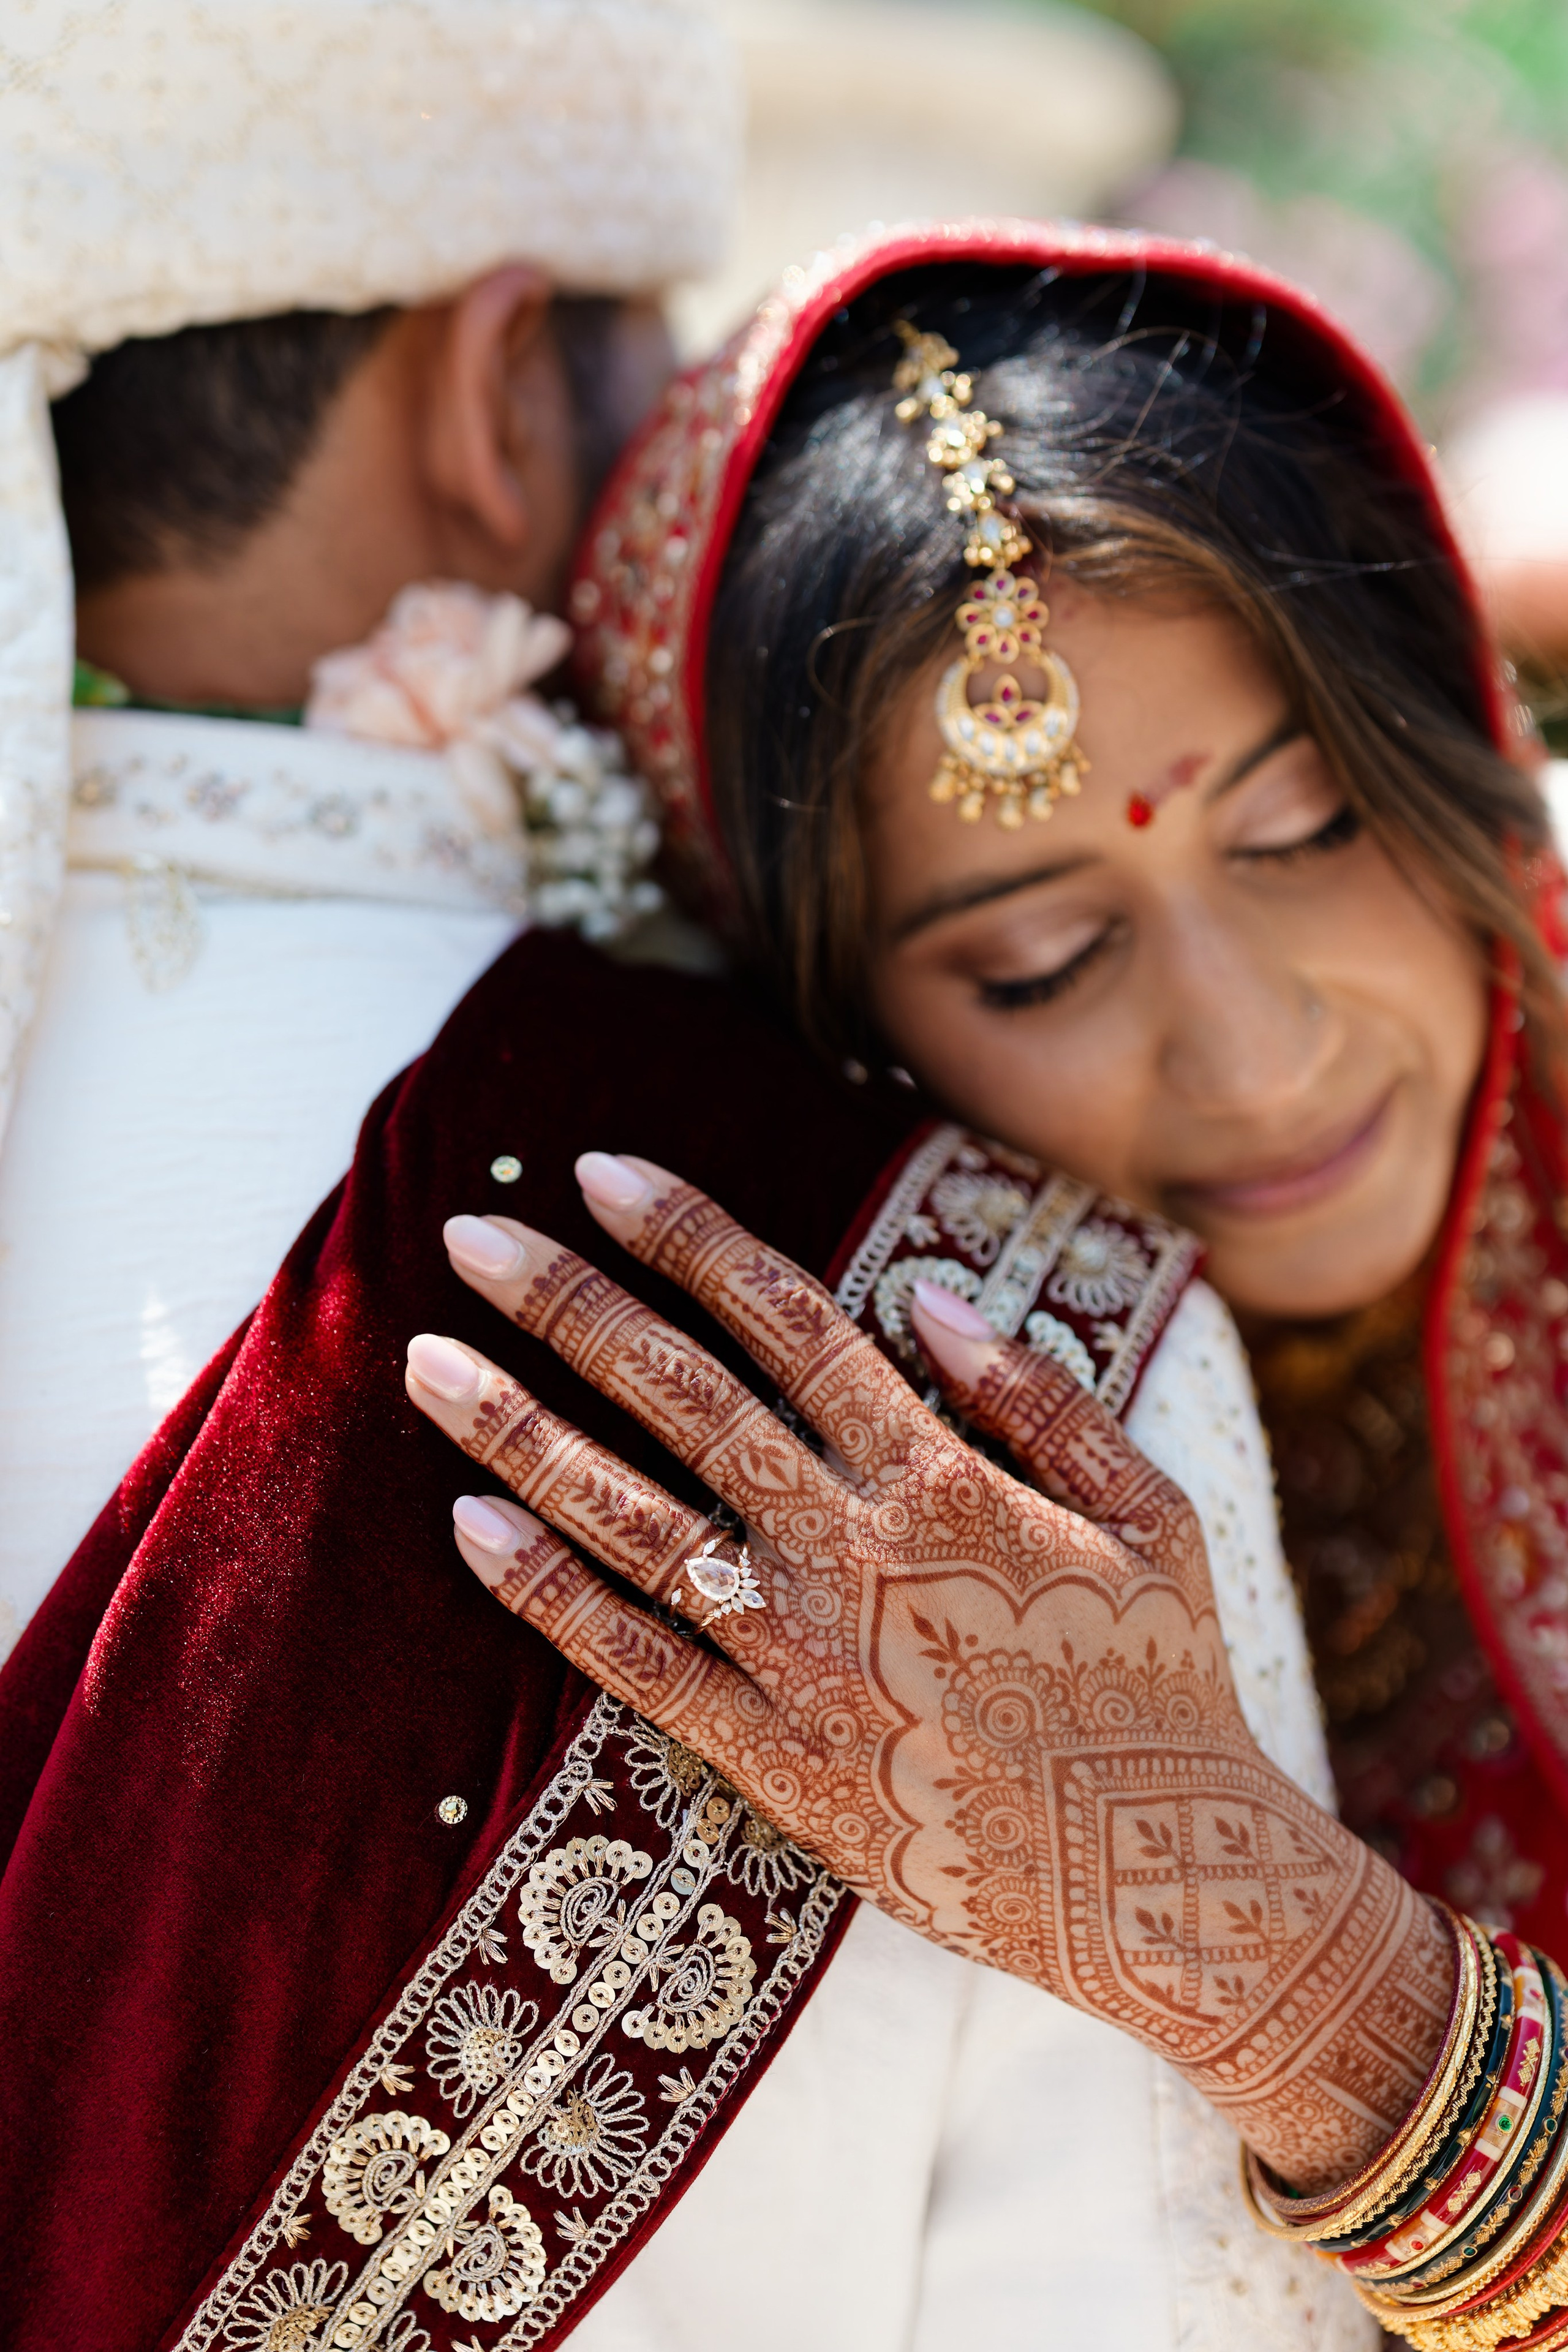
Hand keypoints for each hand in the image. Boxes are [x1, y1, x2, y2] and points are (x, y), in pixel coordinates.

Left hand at [406, 1153, 1451, 2189]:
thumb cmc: (1160, 1681)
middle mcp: (853, 1549)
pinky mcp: (773, 1756)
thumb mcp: (1149, 1513)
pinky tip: (469, 1528)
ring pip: (631, 1519)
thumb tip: (928, 1292)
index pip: (788, 1319)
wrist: (1154, 1874)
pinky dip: (549, 1594)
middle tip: (469, 1232)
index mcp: (943, 1475)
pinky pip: (635, 1662)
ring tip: (426, 1364)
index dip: (687, 1236)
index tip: (599, 1173)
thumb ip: (1043, 1395)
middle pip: (683, 1395)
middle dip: (569, 1304)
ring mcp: (803, 1655)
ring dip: (520, 1432)